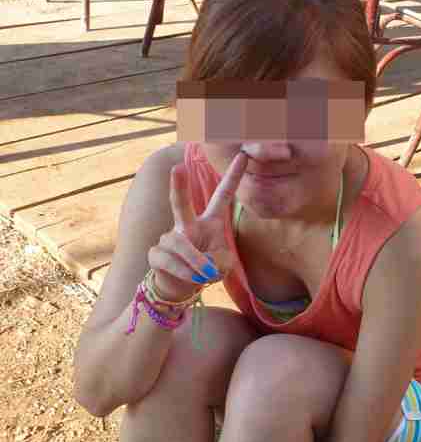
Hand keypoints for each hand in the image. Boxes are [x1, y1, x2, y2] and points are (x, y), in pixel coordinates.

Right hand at [148, 152, 247, 302]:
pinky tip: (192, 279)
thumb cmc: (206, 268)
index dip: (232, 176)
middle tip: (178, 167)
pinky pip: (171, 261)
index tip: (243, 156)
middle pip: (180, 203)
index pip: (223, 195)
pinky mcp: (156, 253)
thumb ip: (220, 261)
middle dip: (178, 186)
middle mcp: (187, 224)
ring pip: (181, 244)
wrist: (181, 286)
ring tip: (205, 275)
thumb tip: (202, 262)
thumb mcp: (224, 265)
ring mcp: (169, 237)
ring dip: (196, 263)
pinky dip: (185, 273)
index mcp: (211, 221)